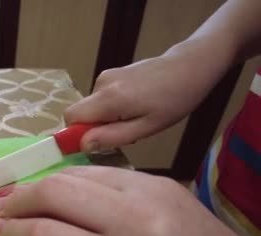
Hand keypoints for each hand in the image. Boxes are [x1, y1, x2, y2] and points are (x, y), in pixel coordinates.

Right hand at [65, 39, 232, 151]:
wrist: (189, 66)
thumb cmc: (174, 100)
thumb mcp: (147, 127)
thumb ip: (112, 137)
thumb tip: (82, 144)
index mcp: (109, 98)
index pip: (71, 117)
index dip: (75, 133)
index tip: (94, 144)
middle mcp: (101, 84)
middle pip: (80, 113)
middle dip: (94, 128)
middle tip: (123, 132)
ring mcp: (105, 76)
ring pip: (92, 107)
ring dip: (106, 119)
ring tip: (136, 118)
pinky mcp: (111, 74)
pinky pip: (100, 99)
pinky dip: (111, 108)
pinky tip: (135, 106)